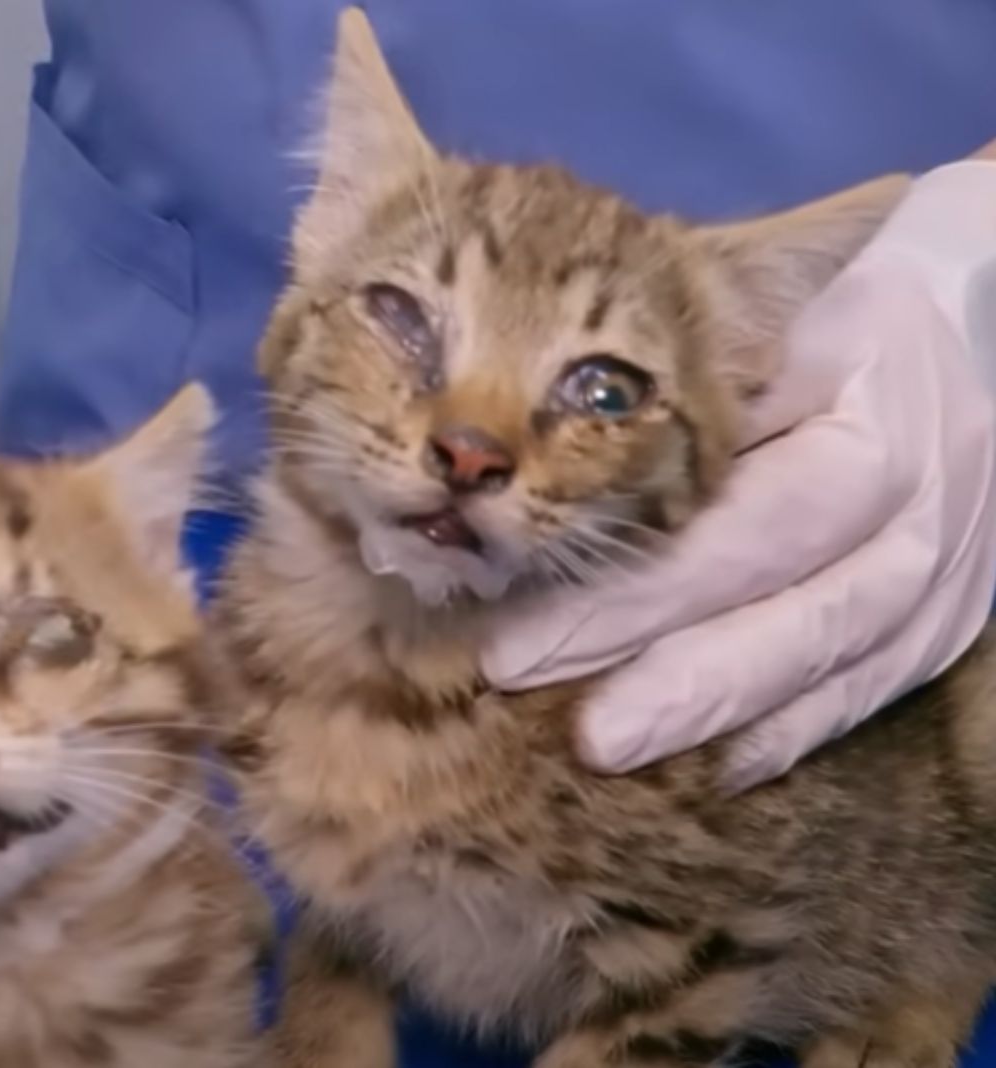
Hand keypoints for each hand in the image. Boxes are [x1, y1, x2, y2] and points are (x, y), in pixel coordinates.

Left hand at [479, 157, 995, 790]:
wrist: (956, 348)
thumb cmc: (815, 323)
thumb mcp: (758, 310)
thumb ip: (684, 374)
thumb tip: (548, 452)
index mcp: (862, 371)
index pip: (739, 471)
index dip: (634, 542)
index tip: (523, 578)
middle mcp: (918, 464)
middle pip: (777, 558)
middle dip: (643, 627)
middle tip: (521, 668)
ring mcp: (945, 547)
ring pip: (830, 636)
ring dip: (710, 697)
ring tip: (603, 740)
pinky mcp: (954, 612)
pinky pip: (876, 682)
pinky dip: (794, 727)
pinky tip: (717, 764)